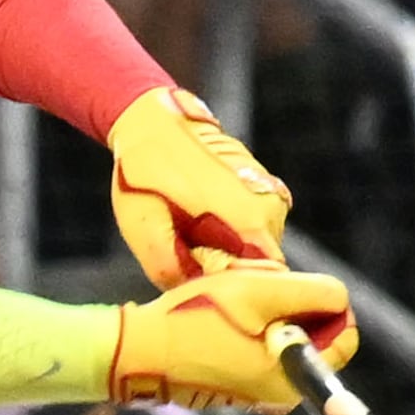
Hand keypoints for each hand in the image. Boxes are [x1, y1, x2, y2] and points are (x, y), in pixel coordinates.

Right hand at [103, 264, 353, 409]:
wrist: (140, 350)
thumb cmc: (198, 319)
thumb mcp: (260, 292)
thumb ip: (312, 291)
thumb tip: (340, 298)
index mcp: (295, 376)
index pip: (346, 340)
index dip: (332, 306)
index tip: (300, 287)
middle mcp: (282, 395)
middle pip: (315, 339)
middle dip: (294, 307)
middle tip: (259, 289)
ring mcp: (257, 394)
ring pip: (285, 340)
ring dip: (270, 314)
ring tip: (236, 300)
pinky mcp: (235, 389)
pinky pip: (260, 351)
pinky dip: (250, 329)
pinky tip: (222, 316)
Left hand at [105, 87, 291, 288]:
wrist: (152, 121)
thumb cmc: (144, 175)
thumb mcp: (143, 227)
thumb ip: (168, 267)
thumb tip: (190, 293)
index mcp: (249, 222)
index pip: (266, 283)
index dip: (234, 291)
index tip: (202, 283)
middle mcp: (271, 209)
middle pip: (261, 267)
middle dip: (228, 270)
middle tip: (189, 254)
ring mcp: (271, 195)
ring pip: (257, 247)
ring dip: (228, 249)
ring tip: (191, 230)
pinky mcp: (265, 186)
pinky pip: (255, 226)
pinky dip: (232, 230)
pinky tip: (202, 216)